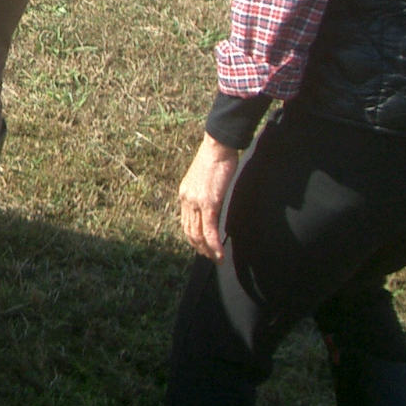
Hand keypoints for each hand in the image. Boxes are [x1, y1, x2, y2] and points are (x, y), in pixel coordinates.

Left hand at [178, 134, 239, 262]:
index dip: (194, 237)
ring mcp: (196, 201)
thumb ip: (206, 193)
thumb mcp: (206, 178)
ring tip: (217, 259)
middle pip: (189, 231)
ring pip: (197, 234)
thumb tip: (213, 204)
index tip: (203, 247)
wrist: (218, 145)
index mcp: (185, 193)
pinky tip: (220, 253)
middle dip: (200, 248)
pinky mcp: (209, 202)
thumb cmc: (216, 158)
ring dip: (207, 250)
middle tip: (211, 258)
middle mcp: (186, 199)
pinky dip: (214, 244)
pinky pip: (209, 229)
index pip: (186, 222)